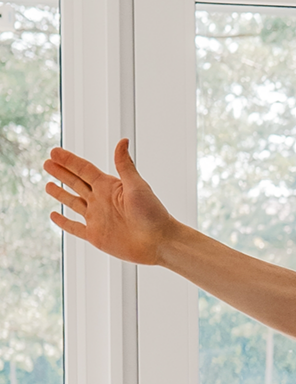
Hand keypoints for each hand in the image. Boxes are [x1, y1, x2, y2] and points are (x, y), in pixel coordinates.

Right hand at [45, 140, 176, 265]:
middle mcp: (101, 200)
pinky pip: (75, 228)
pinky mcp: (96, 236)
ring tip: (48, 185)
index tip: (54, 151)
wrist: (160, 242)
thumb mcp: (137, 186)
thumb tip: (122, 140)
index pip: (84, 169)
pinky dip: (63, 223)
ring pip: (73, 203)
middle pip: (76, 183)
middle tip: (47, 162)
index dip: (69, 161)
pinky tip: (54, 215)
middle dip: (61, 173)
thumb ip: (125, 165)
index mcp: (109, 187)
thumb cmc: (153, 213)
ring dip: (61, 194)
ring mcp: (97, 218)